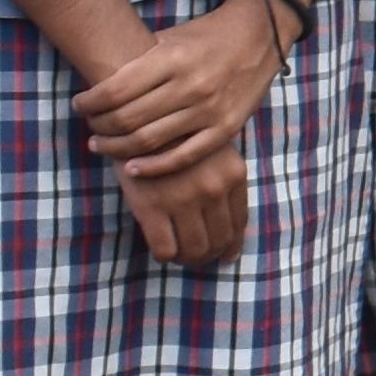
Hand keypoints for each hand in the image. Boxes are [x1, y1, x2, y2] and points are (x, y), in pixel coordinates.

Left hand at [77, 0, 287, 174]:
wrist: (260, 36)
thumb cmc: (206, 36)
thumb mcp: (170, 38)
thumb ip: (139, 61)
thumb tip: (97, 83)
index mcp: (171, 59)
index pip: (115, 90)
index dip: (89, 103)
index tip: (79, 105)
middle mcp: (189, 85)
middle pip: (127, 119)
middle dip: (99, 126)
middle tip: (90, 127)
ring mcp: (209, 110)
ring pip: (149, 141)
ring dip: (116, 148)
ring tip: (101, 146)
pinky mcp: (225, 129)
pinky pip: (182, 157)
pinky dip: (153, 167)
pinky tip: (132, 168)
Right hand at [121, 142, 250, 267]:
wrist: (137, 116)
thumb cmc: (175, 132)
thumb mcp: (210, 148)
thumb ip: (221, 179)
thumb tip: (228, 227)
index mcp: (233, 173)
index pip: (239, 223)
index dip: (231, 245)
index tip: (226, 255)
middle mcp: (214, 188)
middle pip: (218, 241)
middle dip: (208, 255)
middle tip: (196, 257)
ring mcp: (183, 199)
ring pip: (194, 250)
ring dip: (187, 259)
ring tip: (179, 255)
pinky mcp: (152, 207)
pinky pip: (165, 249)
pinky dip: (165, 255)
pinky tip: (161, 248)